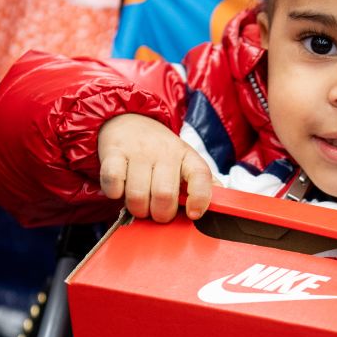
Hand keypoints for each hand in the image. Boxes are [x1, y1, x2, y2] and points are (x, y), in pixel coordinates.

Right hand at [97, 113, 212, 221]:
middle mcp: (165, 151)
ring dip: (137, 208)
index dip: (200, 198)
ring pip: (137, 194)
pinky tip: (119, 190)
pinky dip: (114, 193)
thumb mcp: (185, 161)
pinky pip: (112, 182)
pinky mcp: (114, 152)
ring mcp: (138, 151)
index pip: (201, 175)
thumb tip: (225, 204)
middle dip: (160, 214)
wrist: (128, 121)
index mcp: (187, 156)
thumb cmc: (160, 152)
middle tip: (157, 212)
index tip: (194, 214)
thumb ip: (203, 183)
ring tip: (139, 203)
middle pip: (165, 195)